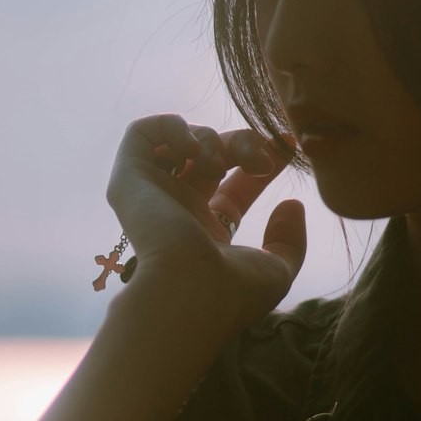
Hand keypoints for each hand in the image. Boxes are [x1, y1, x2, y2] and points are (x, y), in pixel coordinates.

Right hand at [105, 114, 305, 332]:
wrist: (187, 294)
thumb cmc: (231, 293)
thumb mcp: (276, 270)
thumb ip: (288, 240)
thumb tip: (291, 204)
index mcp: (205, 233)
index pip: (233, 184)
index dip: (259, 159)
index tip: (286, 145)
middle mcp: (176, 211)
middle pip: (212, 157)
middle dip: (243, 144)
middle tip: (261, 160)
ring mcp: (152, 195)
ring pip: (181, 142)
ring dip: (212, 138)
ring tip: (219, 164)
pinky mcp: (129, 180)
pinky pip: (141, 133)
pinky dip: (172, 126)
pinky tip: (192, 148)